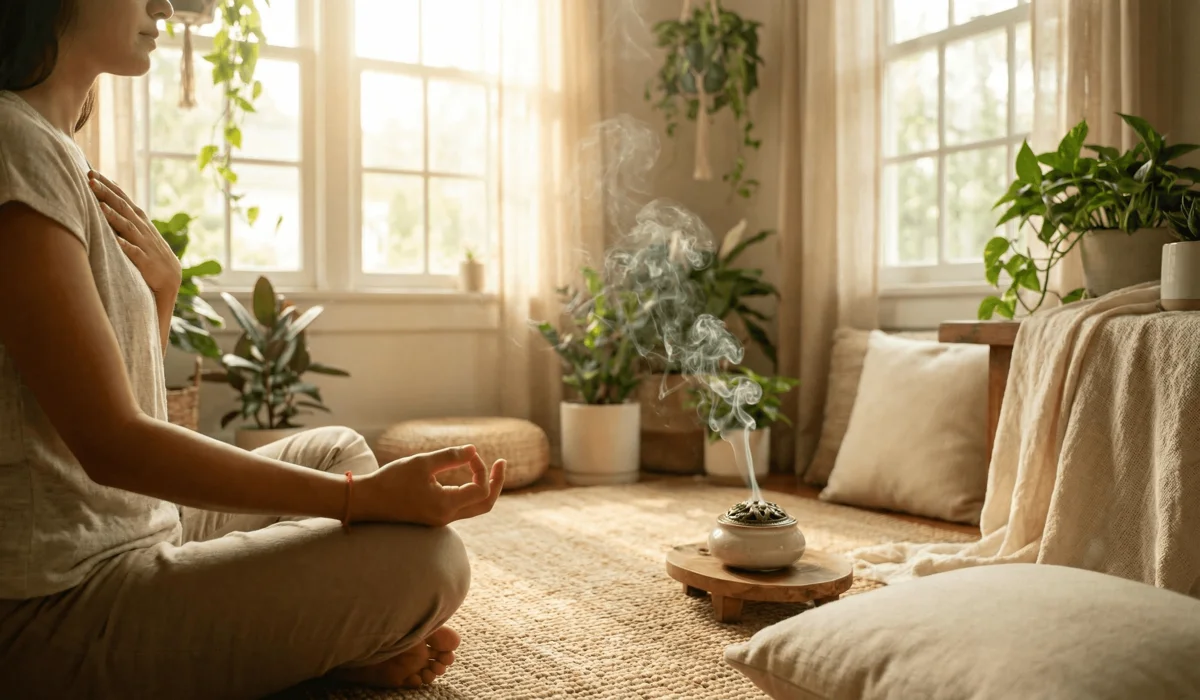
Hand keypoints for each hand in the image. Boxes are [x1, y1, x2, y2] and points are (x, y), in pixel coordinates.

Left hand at [88, 170, 181, 296]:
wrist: (170, 278)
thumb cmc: (150, 252)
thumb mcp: (140, 230)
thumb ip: (125, 215)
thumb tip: (109, 196)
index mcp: (139, 219)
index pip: (122, 197)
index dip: (108, 184)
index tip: (91, 171)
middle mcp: (142, 228)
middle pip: (122, 207)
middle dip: (106, 193)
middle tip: (90, 179)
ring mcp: (144, 243)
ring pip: (127, 226)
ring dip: (113, 215)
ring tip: (99, 204)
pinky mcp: (145, 261)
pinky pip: (133, 251)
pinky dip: (124, 244)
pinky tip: (114, 240)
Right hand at [354, 445, 506, 526]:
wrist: (366, 501)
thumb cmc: (391, 480)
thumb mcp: (422, 463)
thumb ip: (450, 456)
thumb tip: (474, 450)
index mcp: (446, 506)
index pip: (481, 489)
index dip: (481, 468)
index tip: (469, 454)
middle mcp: (447, 517)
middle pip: (486, 504)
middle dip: (496, 483)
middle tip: (502, 463)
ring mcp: (441, 519)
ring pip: (475, 507)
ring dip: (484, 487)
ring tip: (489, 467)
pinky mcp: (434, 516)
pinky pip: (461, 506)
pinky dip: (470, 491)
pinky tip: (468, 475)